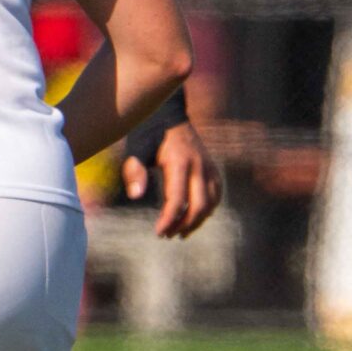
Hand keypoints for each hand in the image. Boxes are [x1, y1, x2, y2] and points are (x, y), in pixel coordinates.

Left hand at [124, 121, 222, 238]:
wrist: (168, 115)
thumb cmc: (147, 134)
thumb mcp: (136, 149)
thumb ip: (134, 170)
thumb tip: (135, 196)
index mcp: (180, 162)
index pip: (178, 199)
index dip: (169, 219)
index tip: (159, 233)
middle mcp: (199, 165)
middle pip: (200, 205)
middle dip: (184, 224)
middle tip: (167, 235)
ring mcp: (209, 167)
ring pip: (212, 203)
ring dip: (197, 221)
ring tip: (178, 232)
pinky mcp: (213, 169)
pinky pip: (216, 195)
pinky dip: (207, 210)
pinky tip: (191, 218)